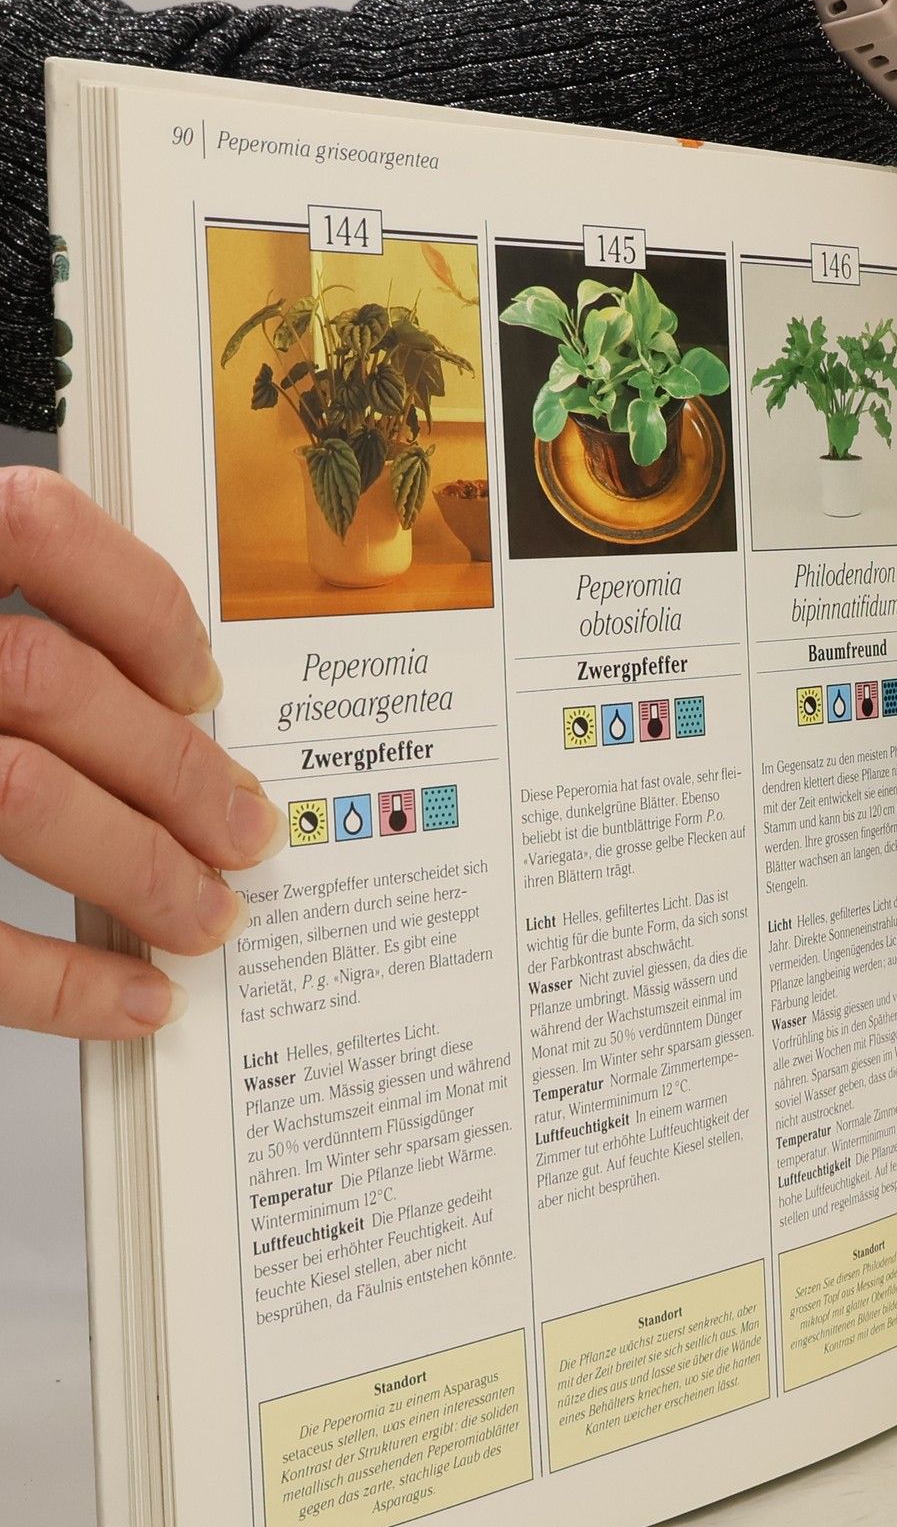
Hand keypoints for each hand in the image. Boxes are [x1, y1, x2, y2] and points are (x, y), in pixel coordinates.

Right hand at [0, 467, 283, 1039]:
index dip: (141, 603)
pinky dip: (60, 982)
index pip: (30, 526)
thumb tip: (153, 708)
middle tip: (244, 831)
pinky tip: (126, 999)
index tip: (197, 680)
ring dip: (140, 866)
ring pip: (21, 794)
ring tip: (204, 914)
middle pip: (49, 684)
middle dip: (175, 771)